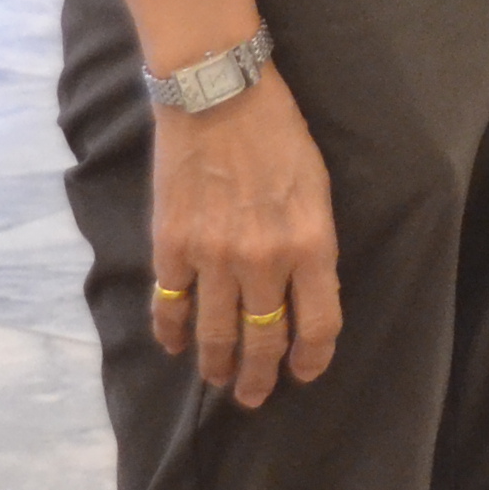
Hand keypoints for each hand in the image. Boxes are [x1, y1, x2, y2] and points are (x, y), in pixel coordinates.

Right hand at [148, 68, 340, 406]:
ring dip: (217, 365)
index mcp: (310, 243)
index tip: (304, 372)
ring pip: (214, 334)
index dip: (312, 359)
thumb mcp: (317, 187)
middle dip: (260, 377)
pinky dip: (171, 331)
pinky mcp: (171, 246)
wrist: (219, 93)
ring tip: (219, 379)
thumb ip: (310, 242)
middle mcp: (264, 260)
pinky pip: (169, 305)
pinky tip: (175, 344)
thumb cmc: (279, 132)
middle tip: (254, 396)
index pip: (318, 324)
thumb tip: (300, 290)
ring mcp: (213, 257)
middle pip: (264, 341)